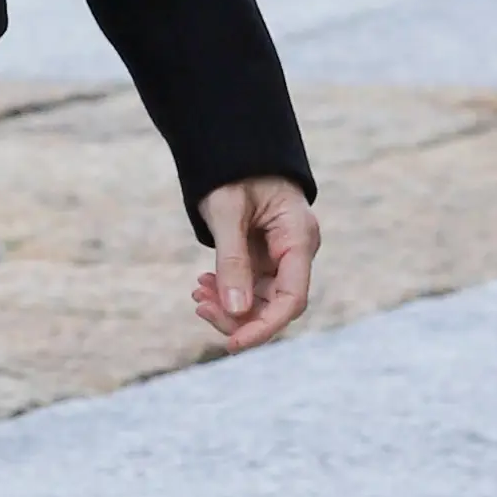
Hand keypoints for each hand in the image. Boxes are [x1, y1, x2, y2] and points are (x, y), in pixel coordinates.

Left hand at [193, 176, 319, 353]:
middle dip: (238, 316)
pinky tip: (203, 286)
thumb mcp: (227, 212)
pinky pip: (250, 286)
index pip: (292, 298)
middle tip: (199, 306)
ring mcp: (282, 257)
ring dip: (228, 305)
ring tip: (197, 293)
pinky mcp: (266, 257)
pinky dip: (226, 291)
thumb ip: (232, 260)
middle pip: (276, 305)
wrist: (234, 151)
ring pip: (261, 300)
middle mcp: (297, 252)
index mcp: (299, 238)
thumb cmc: (232, 173)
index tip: (233, 344)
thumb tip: (236, 310)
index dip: (264, 326)